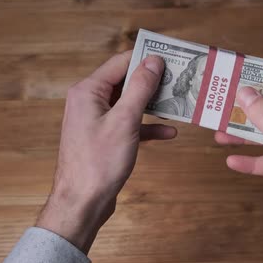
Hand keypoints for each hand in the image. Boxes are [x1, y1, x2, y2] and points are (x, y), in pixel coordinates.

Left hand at [36, 51, 175, 252]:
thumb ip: (140, 88)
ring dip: (153, 105)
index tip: (172, 59)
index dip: (146, 59)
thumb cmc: (98, 164)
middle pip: (125, 81)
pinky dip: (147, 126)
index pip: (121, 62)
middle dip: (152, 82)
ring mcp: (96, 121)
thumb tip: (153, 61)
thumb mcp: (124, 121)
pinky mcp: (104, 138)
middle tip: (180, 81)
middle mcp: (89, 102)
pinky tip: (168, 132)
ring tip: (178, 104)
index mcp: (88, 91)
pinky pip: (128, 125)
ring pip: (129, 104)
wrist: (82, 203)